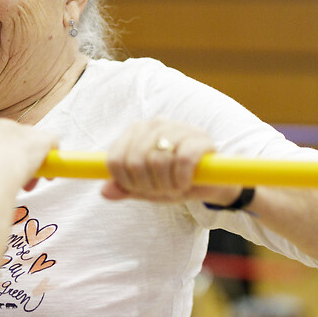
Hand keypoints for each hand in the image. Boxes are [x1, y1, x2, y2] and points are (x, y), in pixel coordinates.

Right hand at [0, 119, 57, 190]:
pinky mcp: (39, 139)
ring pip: (33, 145)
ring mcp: (21, 131)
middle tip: (14, 186)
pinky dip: (52, 159)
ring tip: (28, 187)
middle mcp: (1, 127)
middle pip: (14, 142)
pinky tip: (49, 178)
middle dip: (15, 164)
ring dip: (32, 166)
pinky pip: (52, 143)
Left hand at [101, 119, 240, 206]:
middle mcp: (154, 124)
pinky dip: (182, 179)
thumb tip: (104, 192)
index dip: (126, 182)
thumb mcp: (146, 187)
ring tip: (175, 187)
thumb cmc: (174, 180)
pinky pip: (182, 161)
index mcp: (135, 131)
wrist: (213, 181)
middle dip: (148, 185)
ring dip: (166, 184)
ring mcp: (178, 128)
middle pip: (135, 162)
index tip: (141, 189)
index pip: (115, 160)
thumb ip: (124, 188)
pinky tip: (186, 183)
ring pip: (157, 161)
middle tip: (162, 190)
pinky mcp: (200, 138)